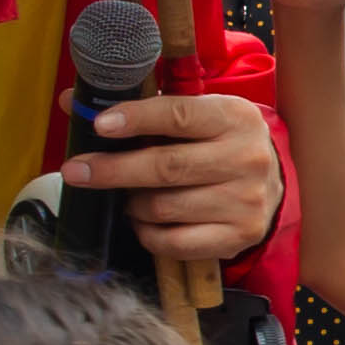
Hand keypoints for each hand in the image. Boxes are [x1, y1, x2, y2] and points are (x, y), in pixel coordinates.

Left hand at [71, 90, 285, 267]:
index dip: (136, 119)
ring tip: (129, 197)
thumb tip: (71, 102)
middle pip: (166, 167)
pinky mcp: (240, 235)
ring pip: (164, 208)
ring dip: (133, 204)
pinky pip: (175, 242)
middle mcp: (247, 158)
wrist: (272, 182)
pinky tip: (145, 221)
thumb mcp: (194, 114)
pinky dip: (148, 233)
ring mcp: (246, 201)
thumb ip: (140, 109)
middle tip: (77, 171)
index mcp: (235, 117)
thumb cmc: (219, 143)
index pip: (179, 116)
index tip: (100, 126)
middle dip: (113, 170)